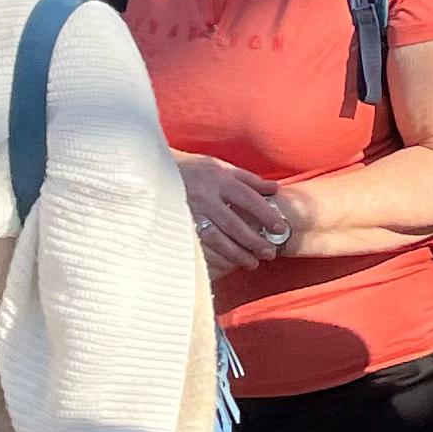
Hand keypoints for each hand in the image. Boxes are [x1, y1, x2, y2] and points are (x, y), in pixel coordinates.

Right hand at [177, 153, 295, 271]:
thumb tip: (275, 189)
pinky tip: (227, 264)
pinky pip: (199, 246)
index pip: (247, 199)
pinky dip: (215, 257)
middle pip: (233, 224)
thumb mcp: (220, 166)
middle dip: (253, 241)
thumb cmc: (194, 170)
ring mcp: (190, 213)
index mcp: (218, 179)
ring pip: (217, 239)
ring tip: (252, 263)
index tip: (280, 228)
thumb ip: (248, 179)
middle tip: (269, 254)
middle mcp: (205, 197)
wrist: (153, 173)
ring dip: (236, 254)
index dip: (265, 214)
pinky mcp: (178, 226)